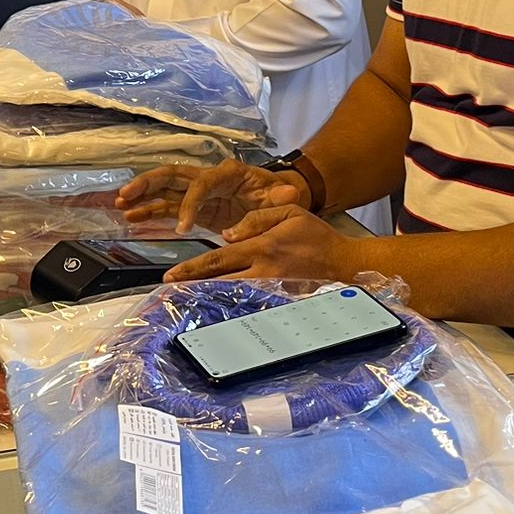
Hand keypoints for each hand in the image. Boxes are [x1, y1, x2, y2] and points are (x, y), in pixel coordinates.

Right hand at [116, 158, 307, 234]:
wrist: (279, 198)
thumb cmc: (279, 194)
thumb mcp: (284, 195)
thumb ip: (281, 197)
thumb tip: (288, 193)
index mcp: (228, 174)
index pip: (201, 185)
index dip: (190, 204)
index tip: (183, 228)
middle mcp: (208, 178)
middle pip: (172, 175)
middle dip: (148, 183)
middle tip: (126, 194)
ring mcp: (199, 192)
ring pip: (165, 189)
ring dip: (143, 196)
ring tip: (121, 206)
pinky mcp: (195, 207)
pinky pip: (168, 206)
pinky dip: (150, 211)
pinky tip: (133, 218)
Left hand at [164, 205, 362, 283]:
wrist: (343, 263)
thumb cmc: (316, 235)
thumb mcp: (289, 212)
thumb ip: (255, 218)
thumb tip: (227, 233)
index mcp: (262, 247)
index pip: (220, 258)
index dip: (193, 267)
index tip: (172, 274)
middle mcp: (263, 270)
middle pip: (220, 280)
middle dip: (193, 285)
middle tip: (170, 289)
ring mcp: (271, 286)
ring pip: (231, 292)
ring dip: (207, 294)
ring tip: (185, 295)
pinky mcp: (278, 296)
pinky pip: (249, 298)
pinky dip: (230, 299)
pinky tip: (215, 301)